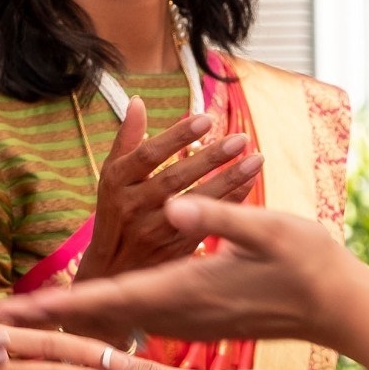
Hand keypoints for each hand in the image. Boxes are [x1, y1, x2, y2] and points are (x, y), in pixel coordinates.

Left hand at [0, 197, 347, 348]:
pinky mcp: (195, 319)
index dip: (50, 308)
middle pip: (94, 319)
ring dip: (66, 323)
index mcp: (182, 289)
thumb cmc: (309, 262)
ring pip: (112, 324)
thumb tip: (173, 202)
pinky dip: (101, 320)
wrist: (342, 305)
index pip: (103, 299)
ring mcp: (184, 320)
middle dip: (42, 323)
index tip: (4, 318)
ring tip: (20, 323)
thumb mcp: (266, 228)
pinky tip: (82, 317)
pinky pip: (135, 324)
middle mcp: (175, 312)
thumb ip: (216, 214)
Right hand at [79, 99, 259, 283]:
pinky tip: (250, 183)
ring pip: (196, 203)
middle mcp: (132, 207)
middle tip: (241, 138)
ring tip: (256, 158)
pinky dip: (230, 202)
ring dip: (229, 180)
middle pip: (175, 179)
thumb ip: (126, 140)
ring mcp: (154, 231)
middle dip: (210, 158)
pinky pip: (208, 222)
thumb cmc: (115, 211)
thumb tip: (138, 101)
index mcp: (116, 182)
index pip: (147, 155)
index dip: (176, 136)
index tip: (206, 118)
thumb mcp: (112, 176)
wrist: (112, 268)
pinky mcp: (174, 249)